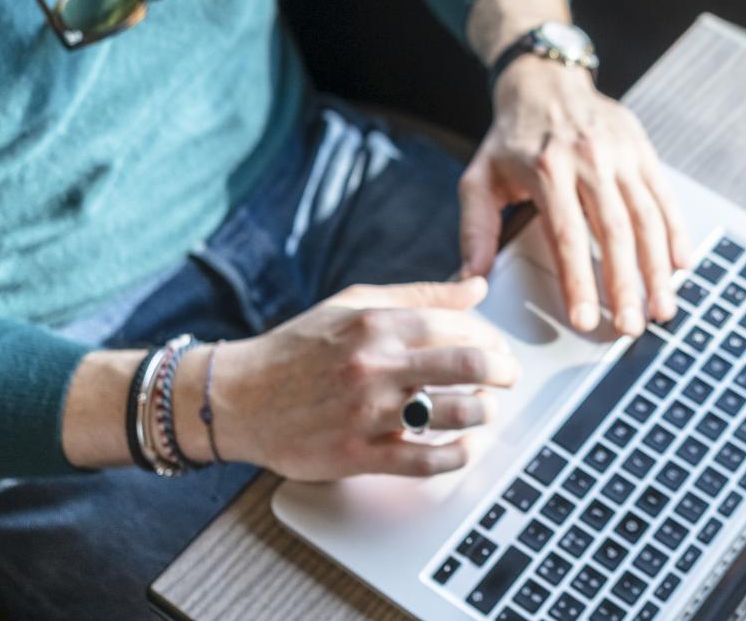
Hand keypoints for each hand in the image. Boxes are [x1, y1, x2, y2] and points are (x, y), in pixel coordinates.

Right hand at [220, 277, 518, 481]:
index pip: (459, 325)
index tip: (497, 347)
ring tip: (486, 410)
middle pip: (468, 364)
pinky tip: (464, 447)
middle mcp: (376, 365)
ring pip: (454, 412)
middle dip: (503, 371)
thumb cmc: (298, 348)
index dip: (490, 337)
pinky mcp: (357, 454)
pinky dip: (455, 455)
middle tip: (508, 377)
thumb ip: (420, 296)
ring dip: (484, 412)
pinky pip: (423, 460)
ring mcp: (367, 412)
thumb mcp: (354, 304)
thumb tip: (476, 286)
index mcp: (377, 323)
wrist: (237, 397)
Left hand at [458, 57, 691, 336]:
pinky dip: (676, 232)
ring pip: (647, 217)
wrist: (545, 79)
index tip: (585, 320)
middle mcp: (588, 159)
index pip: (567, 235)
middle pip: (615, 231)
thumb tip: (471, 279)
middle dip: (626, 285)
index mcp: (546, 168)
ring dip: (657, 268)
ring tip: (661, 309)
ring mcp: (620, 153)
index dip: (578, 281)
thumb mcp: (480, 177)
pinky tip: (679, 265)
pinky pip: (663, 196)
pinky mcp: (641, 149)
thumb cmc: (511, 137)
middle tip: (632, 328)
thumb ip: (476, 229)